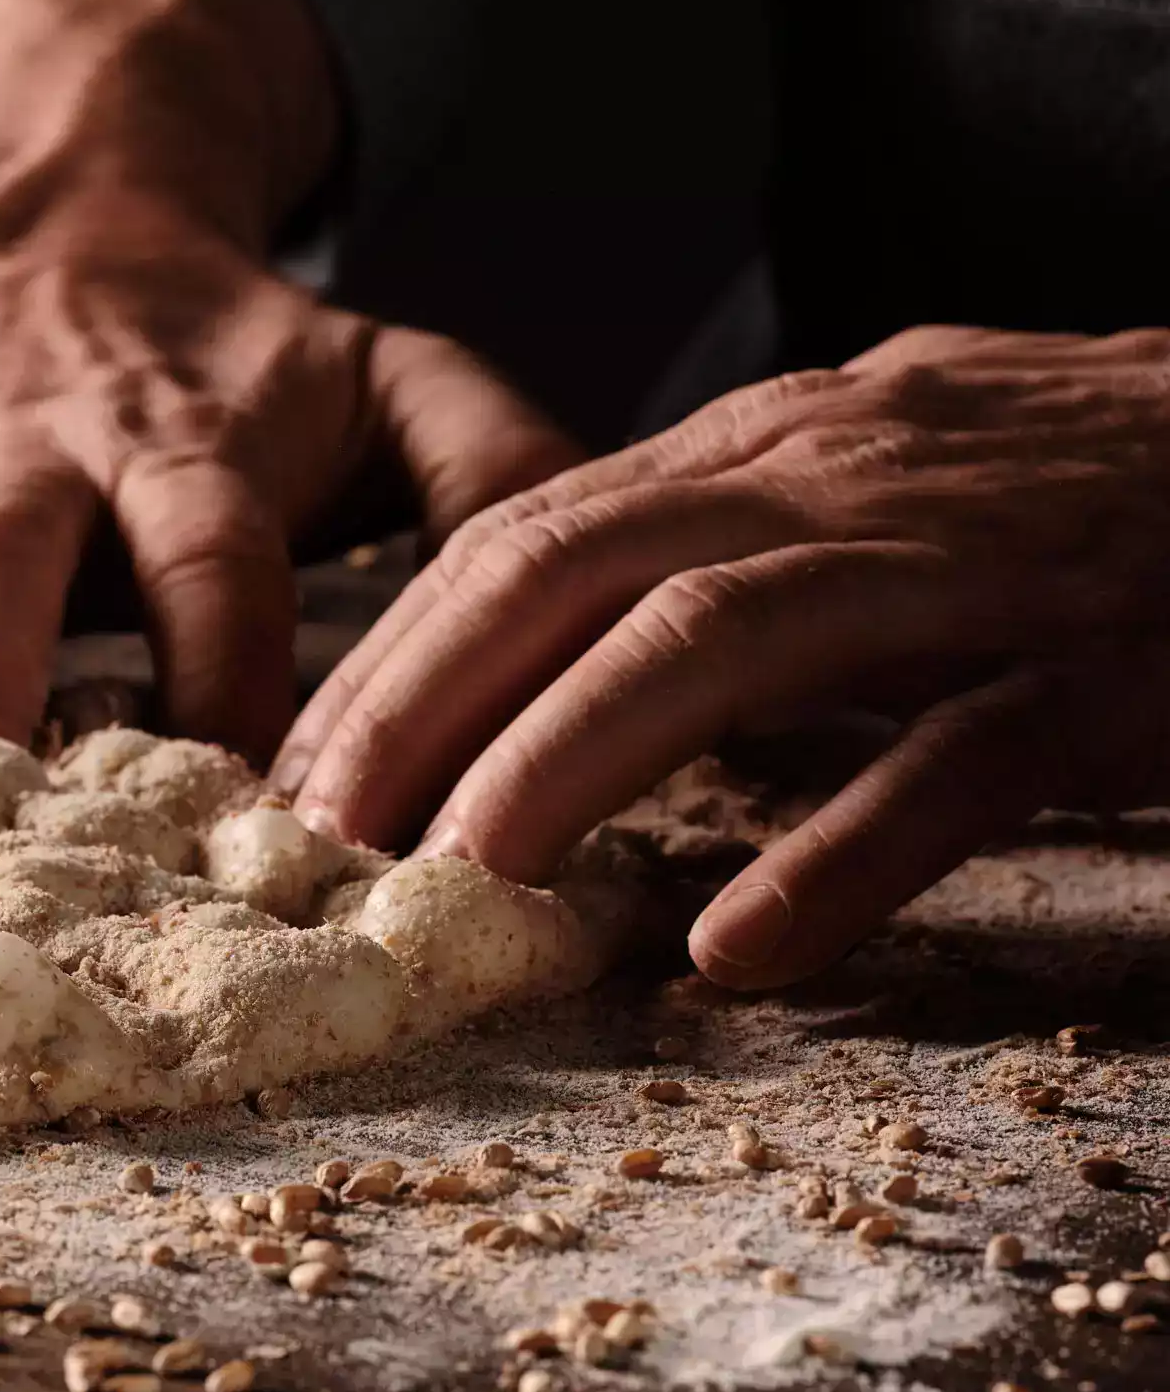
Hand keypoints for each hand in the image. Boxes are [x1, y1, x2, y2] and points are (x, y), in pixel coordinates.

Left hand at [276, 325, 1169, 987]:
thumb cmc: (1082, 480)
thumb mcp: (872, 482)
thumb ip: (723, 551)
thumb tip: (556, 655)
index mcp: (774, 445)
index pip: (525, 533)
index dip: (396, 652)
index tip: (302, 771)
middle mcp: (842, 476)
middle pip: (573, 564)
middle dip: (423, 701)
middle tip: (320, 838)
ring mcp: (975, 561)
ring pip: (727, 637)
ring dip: (572, 755)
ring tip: (464, 875)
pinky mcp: (1112, 658)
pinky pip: (959, 757)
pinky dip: (838, 850)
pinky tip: (738, 946)